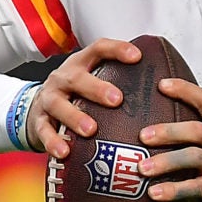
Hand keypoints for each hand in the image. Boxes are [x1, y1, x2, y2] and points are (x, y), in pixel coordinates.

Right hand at [24, 38, 137, 160]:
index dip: (116, 50)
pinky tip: (64, 152)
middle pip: (76, 78)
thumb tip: (164, 89)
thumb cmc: (76, 96)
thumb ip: (119, 83)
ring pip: (58, 104)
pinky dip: (53, 142)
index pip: (98, 49)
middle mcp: (63, 78)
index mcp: (80, 65)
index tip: (137, 57)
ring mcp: (49, 99)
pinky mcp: (38, 121)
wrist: (36, 110)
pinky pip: (44, 131)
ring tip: (91, 130)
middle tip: (117, 100)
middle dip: (96, 88)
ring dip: (74, 117)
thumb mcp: (92, 82)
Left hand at [142, 78, 201, 201]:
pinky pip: (194, 187)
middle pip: (195, 130)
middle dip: (167, 131)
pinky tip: (155, 193)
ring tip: (142, 169)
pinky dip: (173, 190)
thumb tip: (162, 126)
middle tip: (142, 136)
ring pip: (192, 157)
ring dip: (165, 162)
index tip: (161, 84)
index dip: (184, 90)